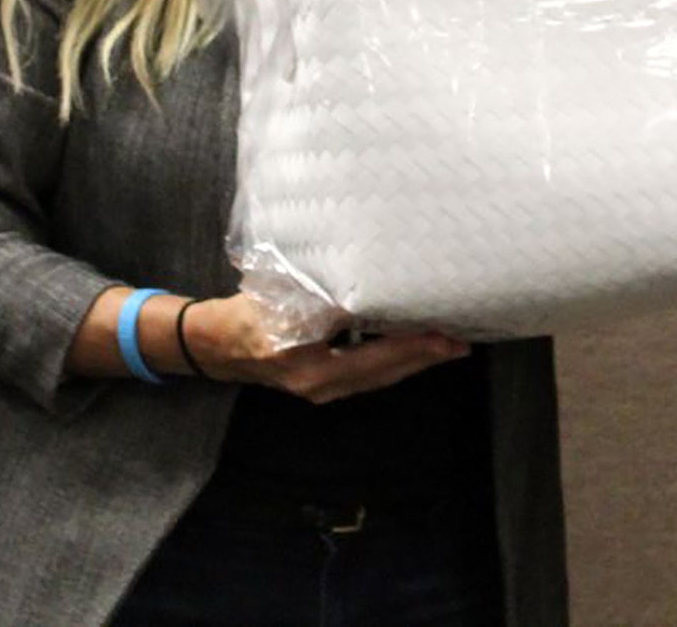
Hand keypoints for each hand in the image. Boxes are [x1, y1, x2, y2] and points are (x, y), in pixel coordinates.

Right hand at [183, 294, 469, 403]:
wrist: (215, 344)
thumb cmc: (248, 314)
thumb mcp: (283, 299)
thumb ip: (323, 297)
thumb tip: (367, 284)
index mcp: (310, 366)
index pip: (372, 357)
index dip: (410, 346)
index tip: (443, 335)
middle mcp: (320, 386)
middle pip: (383, 374)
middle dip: (424, 357)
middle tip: (462, 341)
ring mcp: (322, 391)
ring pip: (378, 378)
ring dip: (414, 362)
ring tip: (449, 345)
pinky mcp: (323, 386)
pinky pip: (367, 377)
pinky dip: (394, 363)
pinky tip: (414, 350)